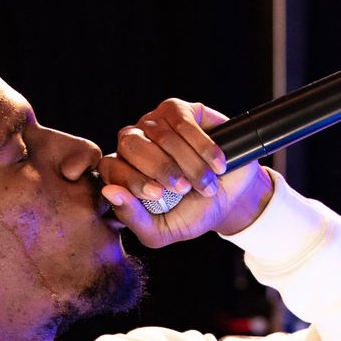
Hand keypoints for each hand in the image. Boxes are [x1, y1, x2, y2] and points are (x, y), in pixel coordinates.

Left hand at [98, 98, 273, 246]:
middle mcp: (133, 143)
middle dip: (159, 169)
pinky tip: (217, 164)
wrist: (231, 198)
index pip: (110, 167)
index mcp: (122, 172)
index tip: (159, 195)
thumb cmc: (192, 214)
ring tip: (206, 184)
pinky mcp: (178, 110)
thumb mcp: (161, 229)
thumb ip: (132, 218)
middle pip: (130, 144)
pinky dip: (202, 146)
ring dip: (188, 164)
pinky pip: (182, 122)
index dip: (132, 180)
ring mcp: (154, 123)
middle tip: (183, 188)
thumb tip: (109, 192)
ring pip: (161, 135)